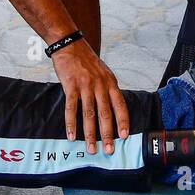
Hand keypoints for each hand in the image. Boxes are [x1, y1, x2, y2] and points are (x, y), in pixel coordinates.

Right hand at [51, 40, 129, 154]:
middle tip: (110, 150)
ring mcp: (85, 85)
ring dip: (91, 134)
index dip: (123, 121)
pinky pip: (71, 108)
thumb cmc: (85, 60)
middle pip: (105, 113)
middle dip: (108, 134)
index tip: (124, 136)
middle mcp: (100, 84)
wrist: (69, 44)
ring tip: (92, 148)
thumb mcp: (103, 71)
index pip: (120, 104)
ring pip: (89, 114)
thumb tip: (112, 107)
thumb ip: (107, 88)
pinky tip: (72, 135)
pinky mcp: (71, 86)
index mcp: (110, 82)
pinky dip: (72, 123)